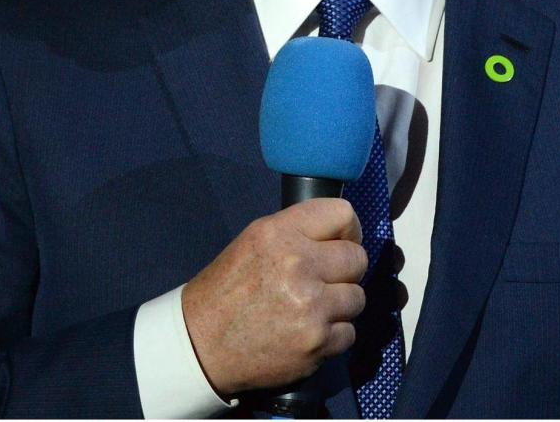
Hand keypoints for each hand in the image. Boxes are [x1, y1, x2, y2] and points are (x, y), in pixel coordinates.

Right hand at [181, 197, 367, 396]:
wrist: (202, 344)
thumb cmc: (229, 289)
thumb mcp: (255, 240)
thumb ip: (298, 231)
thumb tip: (343, 235)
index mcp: (280, 234)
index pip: (342, 214)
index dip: (348, 229)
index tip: (342, 242)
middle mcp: (298, 266)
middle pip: (358, 258)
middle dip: (346, 269)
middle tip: (325, 280)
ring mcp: (311, 307)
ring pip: (357, 297)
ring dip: (340, 305)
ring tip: (313, 308)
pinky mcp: (317, 343)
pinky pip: (349, 332)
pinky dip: (333, 335)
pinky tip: (308, 331)